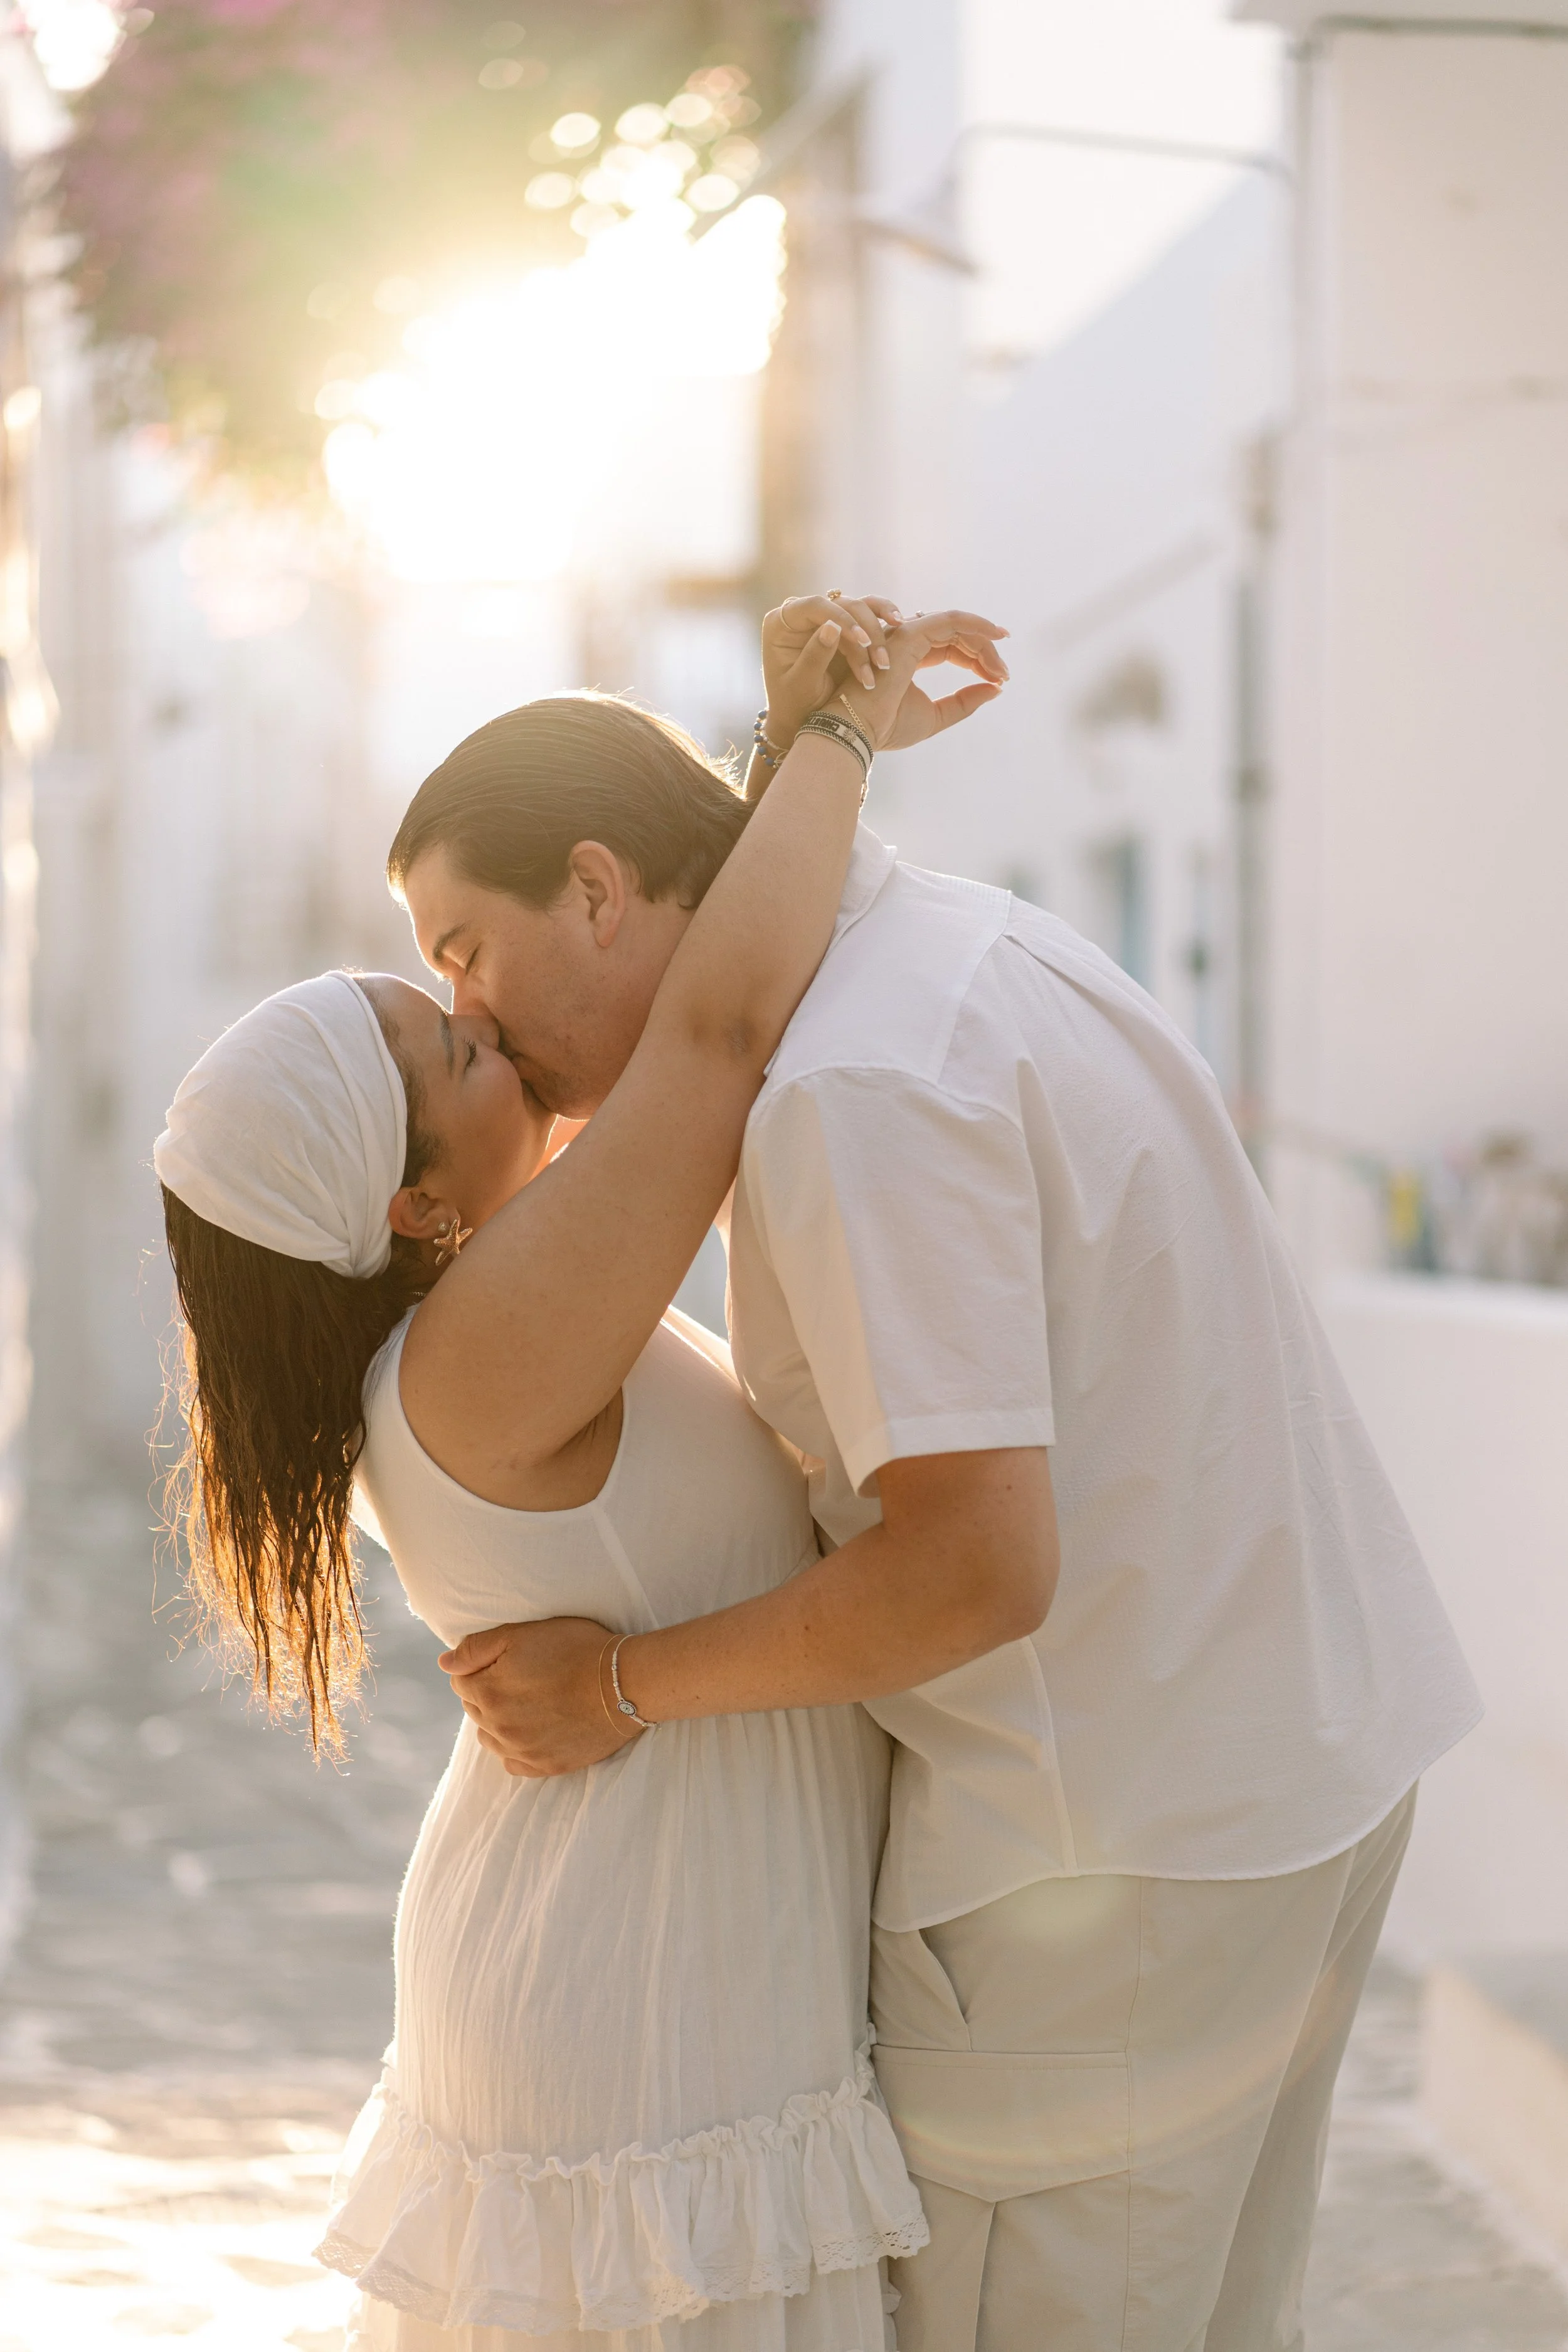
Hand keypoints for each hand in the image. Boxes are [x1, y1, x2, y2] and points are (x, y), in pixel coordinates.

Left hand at [438, 1616, 637, 1777]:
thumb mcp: (522, 1634)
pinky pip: (513, 1763)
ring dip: (499, 1720)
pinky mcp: (546, 1766)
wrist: (624, 1683)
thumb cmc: (574, 1649)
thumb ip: (476, 1648)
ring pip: (490, 1737)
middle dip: (489, 1691)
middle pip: (475, 1709)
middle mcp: (498, 1728)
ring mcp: (522, 1751)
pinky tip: (532, 1731)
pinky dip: (515, 1748)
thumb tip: (444, 1664)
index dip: (481, 1666)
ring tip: (528, 1701)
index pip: (461, 1681)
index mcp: (487, 1693)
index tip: (508, 1659)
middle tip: (522, 1676)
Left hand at [759, 592, 901, 748]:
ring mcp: (825, 618)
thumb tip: (832, 625)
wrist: (799, 720)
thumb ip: (814, 656)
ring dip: (879, 628)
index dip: (842, 618)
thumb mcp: (801, 686)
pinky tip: (900, 626)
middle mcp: (803, 615)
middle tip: (881, 662)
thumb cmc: (793, 706)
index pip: (815, 606)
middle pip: (842, 605)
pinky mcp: (844, 627)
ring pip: (858, 607)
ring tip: (894, 644)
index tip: (863, 641)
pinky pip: (867, 615)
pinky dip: (883, 621)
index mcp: (782, 624)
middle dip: (866, 631)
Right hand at [839, 609, 1008, 750]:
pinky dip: (975, 624)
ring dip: (985, 641)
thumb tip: (996, 689)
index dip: (978, 659)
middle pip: (958, 636)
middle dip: (985, 651)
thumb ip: (964, 702)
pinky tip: (995, 635)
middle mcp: (908, 642)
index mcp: (910, 657)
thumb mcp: (937, 716)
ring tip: (1001, 666)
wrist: (857, 730)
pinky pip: (950, 620)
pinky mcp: (909, 634)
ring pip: (957, 626)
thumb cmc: (886, 726)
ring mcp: (906, 634)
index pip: (952, 648)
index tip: (1000, 679)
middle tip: (1004, 674)